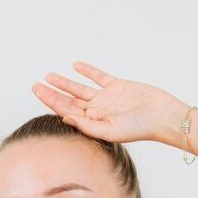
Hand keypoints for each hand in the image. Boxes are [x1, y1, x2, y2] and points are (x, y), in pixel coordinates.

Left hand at [31, 61, 187, 144]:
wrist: (162, 115)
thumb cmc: (139, 128)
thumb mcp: (109, 131)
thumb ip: (86, 125)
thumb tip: (64, 117)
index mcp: (94, 123)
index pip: (67, 111)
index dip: (51, 101)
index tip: (38, 92)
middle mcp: (97, 111)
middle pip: (70, 100)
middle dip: (52, 93)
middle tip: (35, 86)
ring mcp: (107, 98)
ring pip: (80, 89)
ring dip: (65, 83)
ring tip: (49, 76)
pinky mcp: (117, 86)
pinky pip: (99, 77)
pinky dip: (88, 71)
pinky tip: (76, 66)